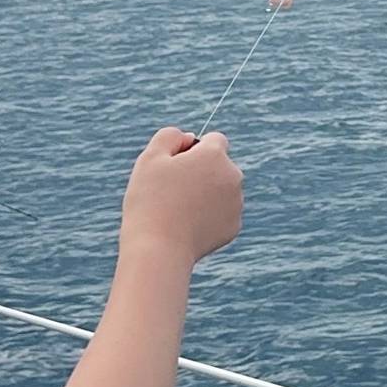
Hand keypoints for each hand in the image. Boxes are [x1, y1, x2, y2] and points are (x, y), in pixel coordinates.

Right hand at [120, 127, 243, 265]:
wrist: (159, 249)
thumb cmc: (150, 201)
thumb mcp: (150, 159)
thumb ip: (169, 137)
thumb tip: (189, 138)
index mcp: (215, 155)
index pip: (213, 140)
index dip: (192, 150)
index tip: (175, 167)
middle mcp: (233, 176)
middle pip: (219, 166)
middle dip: (201, 172)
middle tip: (173, 191)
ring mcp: (236, 203)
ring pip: (221, 190)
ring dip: (206, 194)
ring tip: (178, 210)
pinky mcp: (234, 226)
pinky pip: (221, 213)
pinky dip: (208, 217)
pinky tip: (188, 226)